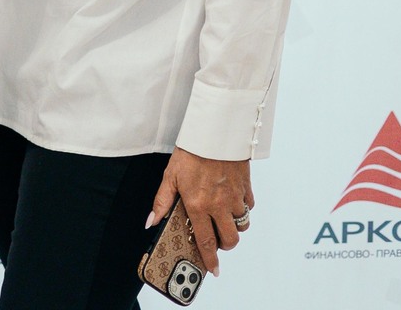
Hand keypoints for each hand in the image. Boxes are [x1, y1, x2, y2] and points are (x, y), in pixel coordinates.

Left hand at [147, 150, 252, 275]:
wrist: (215, 131)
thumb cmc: (191, 151)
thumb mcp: (170, 176)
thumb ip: (162, 201)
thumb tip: (152, 222)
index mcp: (198, 205)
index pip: (206, 241)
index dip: (210, 260)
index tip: (213, 270)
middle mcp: (219, 205)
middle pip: (230, 239)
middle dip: (224, 245)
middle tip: (216, 240)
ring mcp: (235, 197)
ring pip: (241, 224)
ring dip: (233, 226)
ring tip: (222, 219)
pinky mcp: (246, 187)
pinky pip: (248, 206)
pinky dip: (242, 209)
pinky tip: (231, 201)